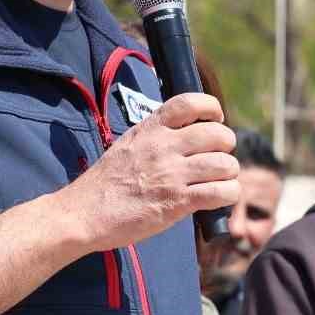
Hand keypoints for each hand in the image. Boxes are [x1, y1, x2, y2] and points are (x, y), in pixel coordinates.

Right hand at [63, 93, 237, 251]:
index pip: (191, 102)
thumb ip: (156, 135)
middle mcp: (163, 147)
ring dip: (229, 173)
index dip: (212, 108)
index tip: (215, 119)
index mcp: (150, 128)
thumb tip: (188, 133)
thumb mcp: (128, 144)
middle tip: (219, 157)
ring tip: (220, 180)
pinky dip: (228, 195)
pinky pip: (221, 192)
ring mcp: (171, 174)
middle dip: (226, 146)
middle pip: (218, 134)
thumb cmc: (105, 183)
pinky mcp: (177, 202)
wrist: (84, 213)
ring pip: (225, 164)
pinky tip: (220, 198)